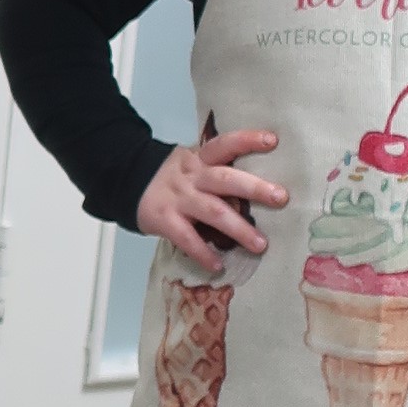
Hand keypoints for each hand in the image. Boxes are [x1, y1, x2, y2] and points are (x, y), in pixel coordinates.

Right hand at [136, 128, 285, 270]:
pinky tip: (218, 265)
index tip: (273, 140)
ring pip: (213, 211)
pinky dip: (203, 253)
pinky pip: (187, 238)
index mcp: (199, 158)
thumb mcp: (191, 164)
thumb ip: (217, 172)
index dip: (248, 140)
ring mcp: (178, 198)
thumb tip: (259, 188)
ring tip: (260, 245)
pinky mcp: (165, 220)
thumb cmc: (172, 177)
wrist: (126, 181)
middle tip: (281, 197)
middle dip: (254, 188)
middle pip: (225, 179)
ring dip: (239, 229)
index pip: (225, 144)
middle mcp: (192, 176)